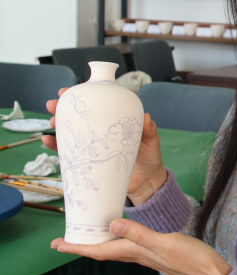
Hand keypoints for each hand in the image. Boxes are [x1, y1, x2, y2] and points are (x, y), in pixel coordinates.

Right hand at [45, 94, 166, 205]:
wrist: (146, 182)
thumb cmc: (149, 157)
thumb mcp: (151, 140)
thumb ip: (149, 129)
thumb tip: (146, 118)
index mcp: (114, 121)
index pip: (96, 104)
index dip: (80, 96)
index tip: (66, 91)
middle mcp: (100, 131)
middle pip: (78, 116)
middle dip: (62, 108)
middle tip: (52, 105)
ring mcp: (92, 146)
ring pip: (70, 132)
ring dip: (57, 125)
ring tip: (52, 122)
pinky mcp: (87, 162)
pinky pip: (68, 153)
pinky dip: (56, 146)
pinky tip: (47, 140)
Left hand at [51, 219, 231, 274]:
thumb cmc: (192, 260)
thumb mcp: (165, 242)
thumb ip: (139, 234)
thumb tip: (112, 225)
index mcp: (136, 252)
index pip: (99, 250)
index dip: (77, 247)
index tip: (56, 245)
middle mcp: (137, 255)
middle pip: (102, 251)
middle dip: (82, 246)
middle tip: (62, 241)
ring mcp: (147, 254)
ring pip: (114, 249)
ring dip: (97, 243)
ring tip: (85, 235)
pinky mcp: (157, 251)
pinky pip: (128, 246)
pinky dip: (117, 239)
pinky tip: (120, 233)